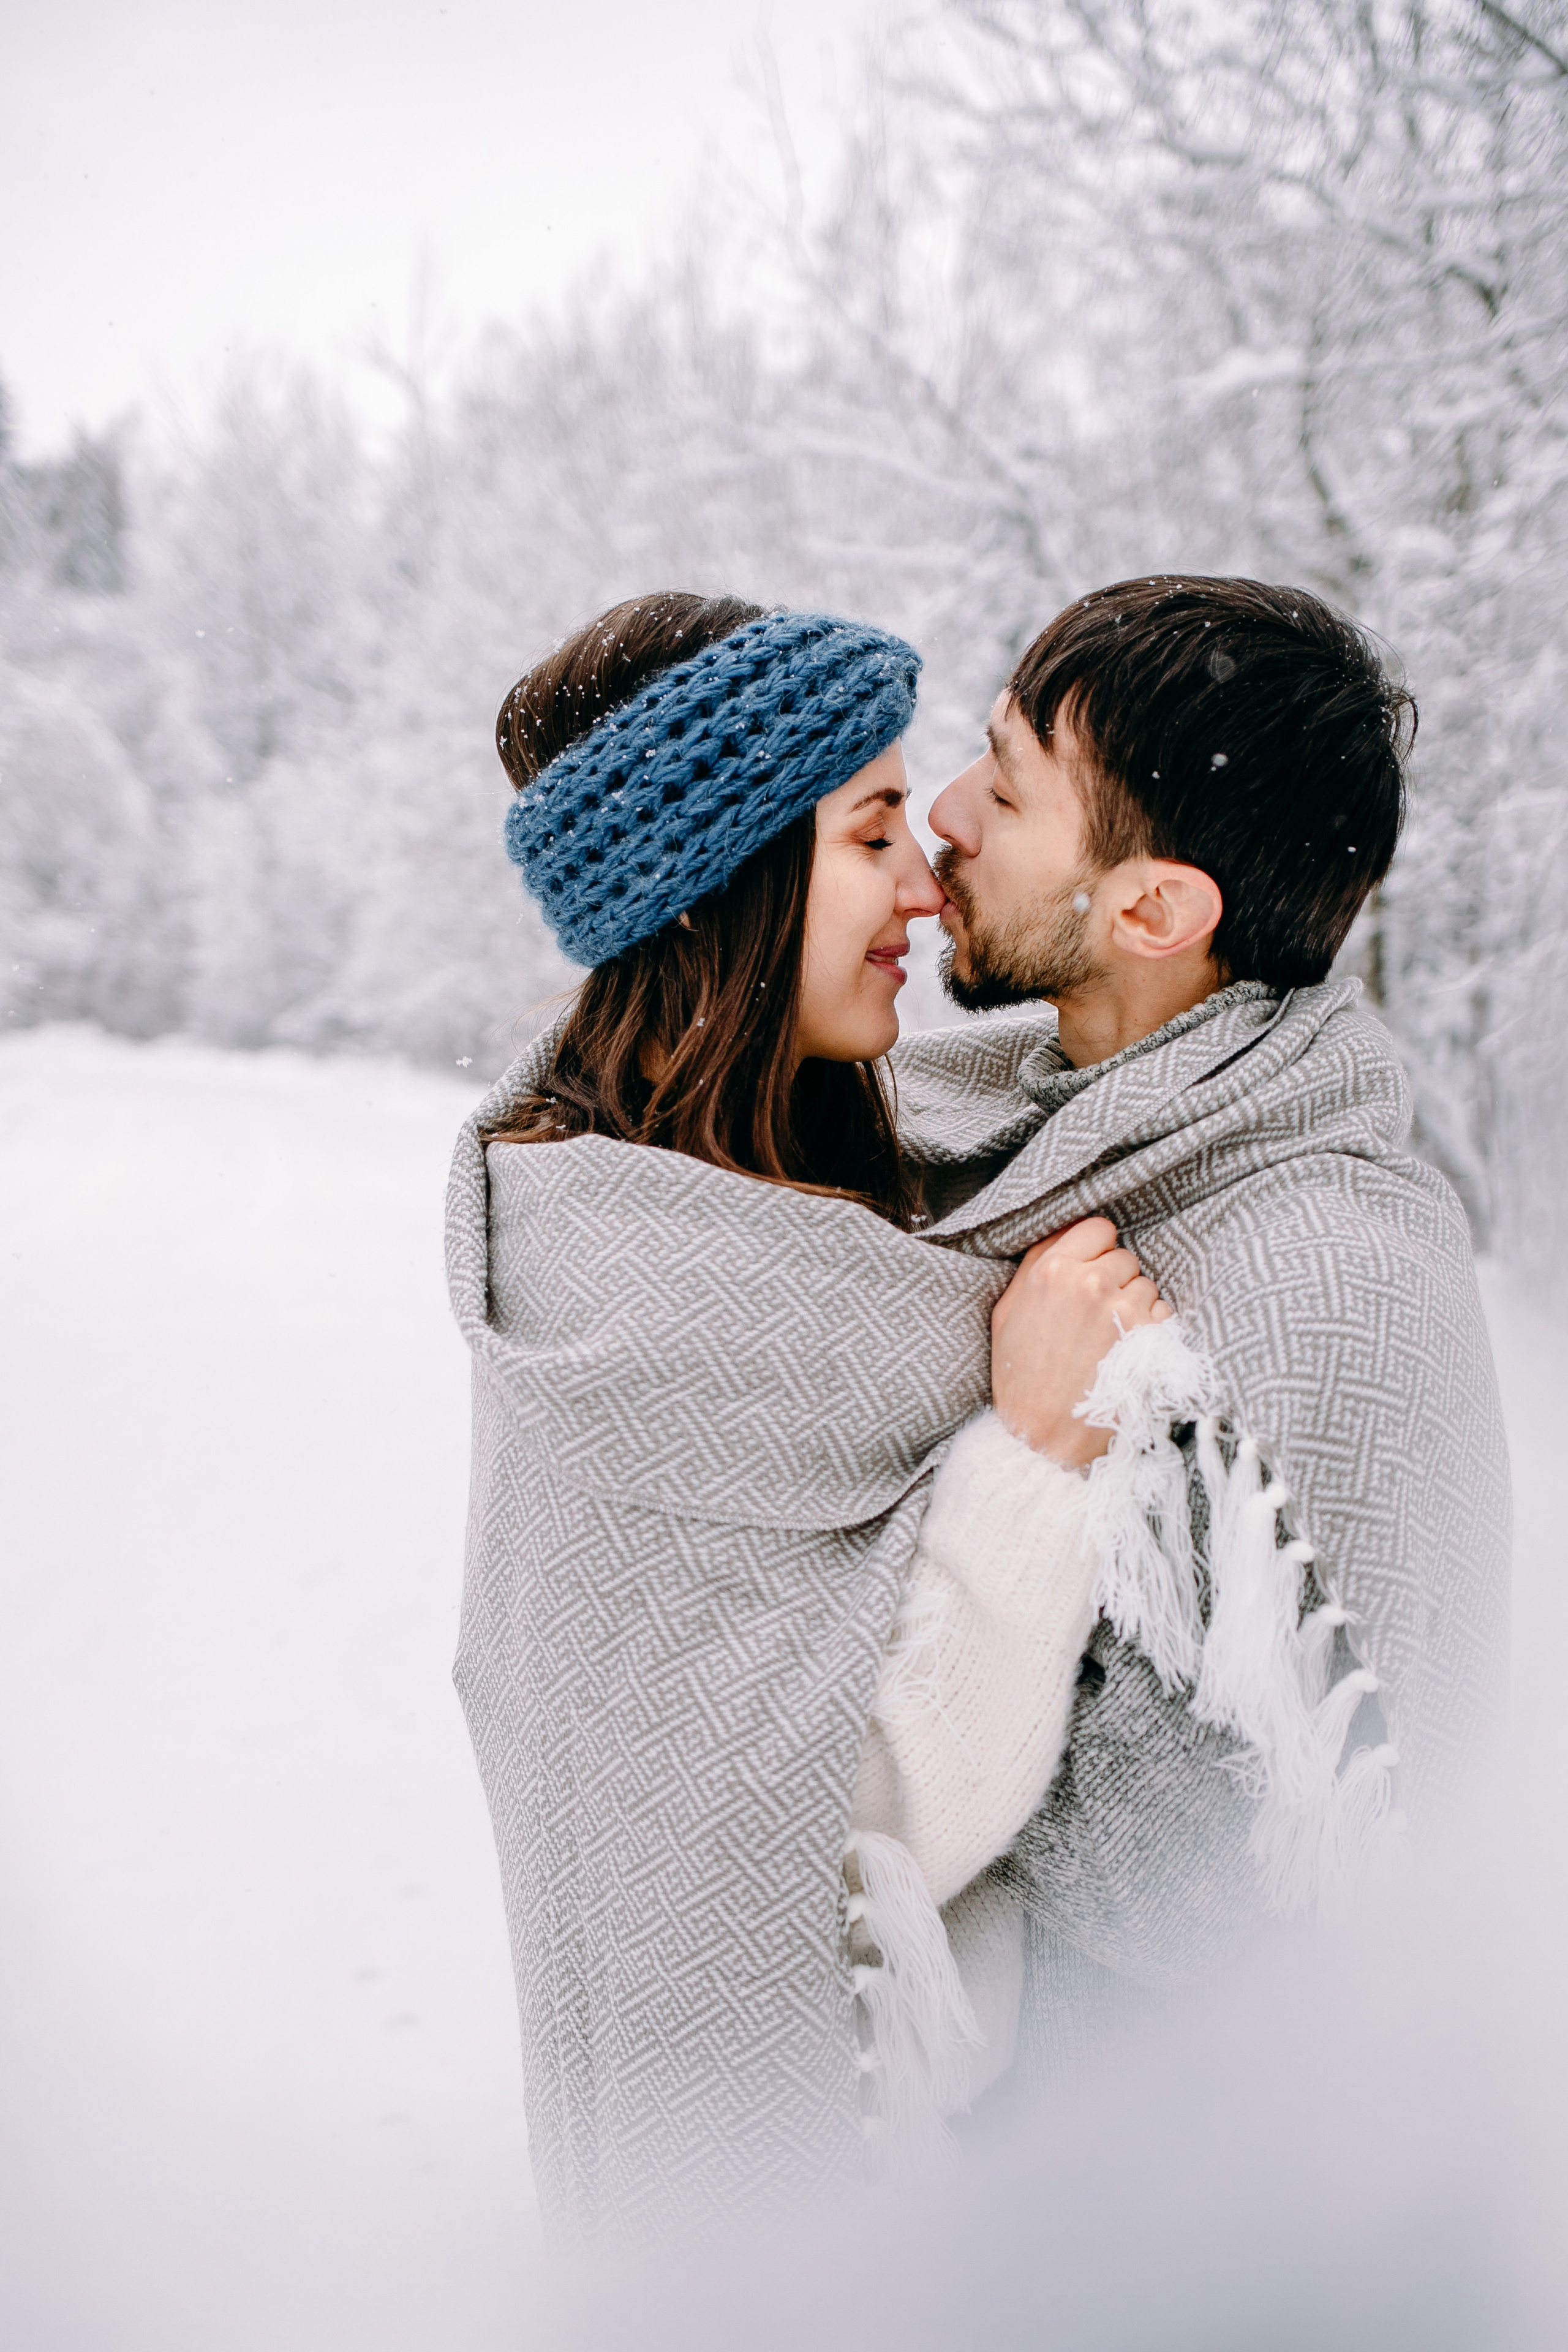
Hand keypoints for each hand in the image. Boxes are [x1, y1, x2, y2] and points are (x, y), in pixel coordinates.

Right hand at [990, 1217, 1171, 1467]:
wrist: (1041, 1438)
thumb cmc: (1020, 1377)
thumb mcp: (1007, 1312)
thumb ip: (1037, 1265)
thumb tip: (1065, 1233)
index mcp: (1053, 1271)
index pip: (1098, 1229)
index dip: (1096, 1249)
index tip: (1091, 1271)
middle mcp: (1092, 1284)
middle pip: (1124, 1257)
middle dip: (1114, 1281)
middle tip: (1094, 1317)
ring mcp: (1126, 1311)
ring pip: (1146, 1285)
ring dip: (1133, 1306)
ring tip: (1108, 1340)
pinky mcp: (1151, 1339)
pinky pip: (1164, 1313)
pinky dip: (1151, 1329)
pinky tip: (1125, 1354)